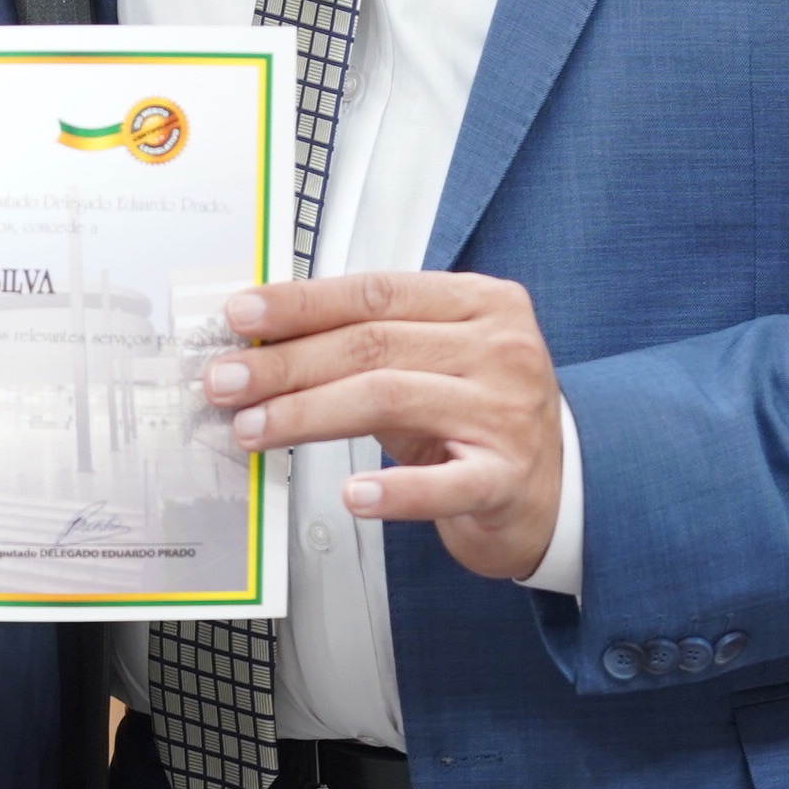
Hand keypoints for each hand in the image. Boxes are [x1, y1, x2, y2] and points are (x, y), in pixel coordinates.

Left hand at [203, 271, 564, 580]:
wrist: (563, 488)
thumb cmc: (482, 415)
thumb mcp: (436, 361)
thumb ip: (371, 342)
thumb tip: (267, 340)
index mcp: (479, 303)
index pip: (376, 291)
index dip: (302, 302)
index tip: (241, 315)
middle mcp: (499, 349)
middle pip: (372, 345)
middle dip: (286, 363)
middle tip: (225, 382)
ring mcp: (506, 413)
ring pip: (390, 400)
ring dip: (307, 415)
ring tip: (253, 429)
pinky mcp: (508, 479)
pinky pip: (444, 484)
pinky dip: (395, 490)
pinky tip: (352, 497)